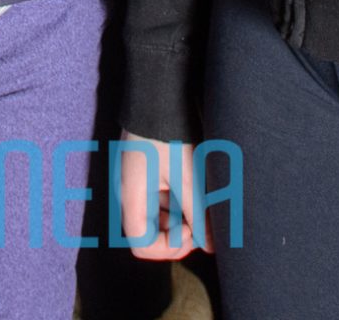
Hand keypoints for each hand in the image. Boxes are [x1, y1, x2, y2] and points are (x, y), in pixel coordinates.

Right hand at [116, 133, 207, 259]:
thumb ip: (198, 215)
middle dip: (179, 231)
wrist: (158, 91)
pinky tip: (196, 183)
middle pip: (150, 232)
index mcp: (132, 196)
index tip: (193, 232)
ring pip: (159, 215)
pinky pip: (161, 197)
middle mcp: (129, 193)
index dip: (168, 248)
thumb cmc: (169, 133)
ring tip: (203, 196)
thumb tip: (209, 245)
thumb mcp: (188, 177)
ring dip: (182, 215)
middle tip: (204, 218)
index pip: (141, 245)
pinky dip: (180, 198)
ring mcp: (137, 181)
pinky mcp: (146, 170)